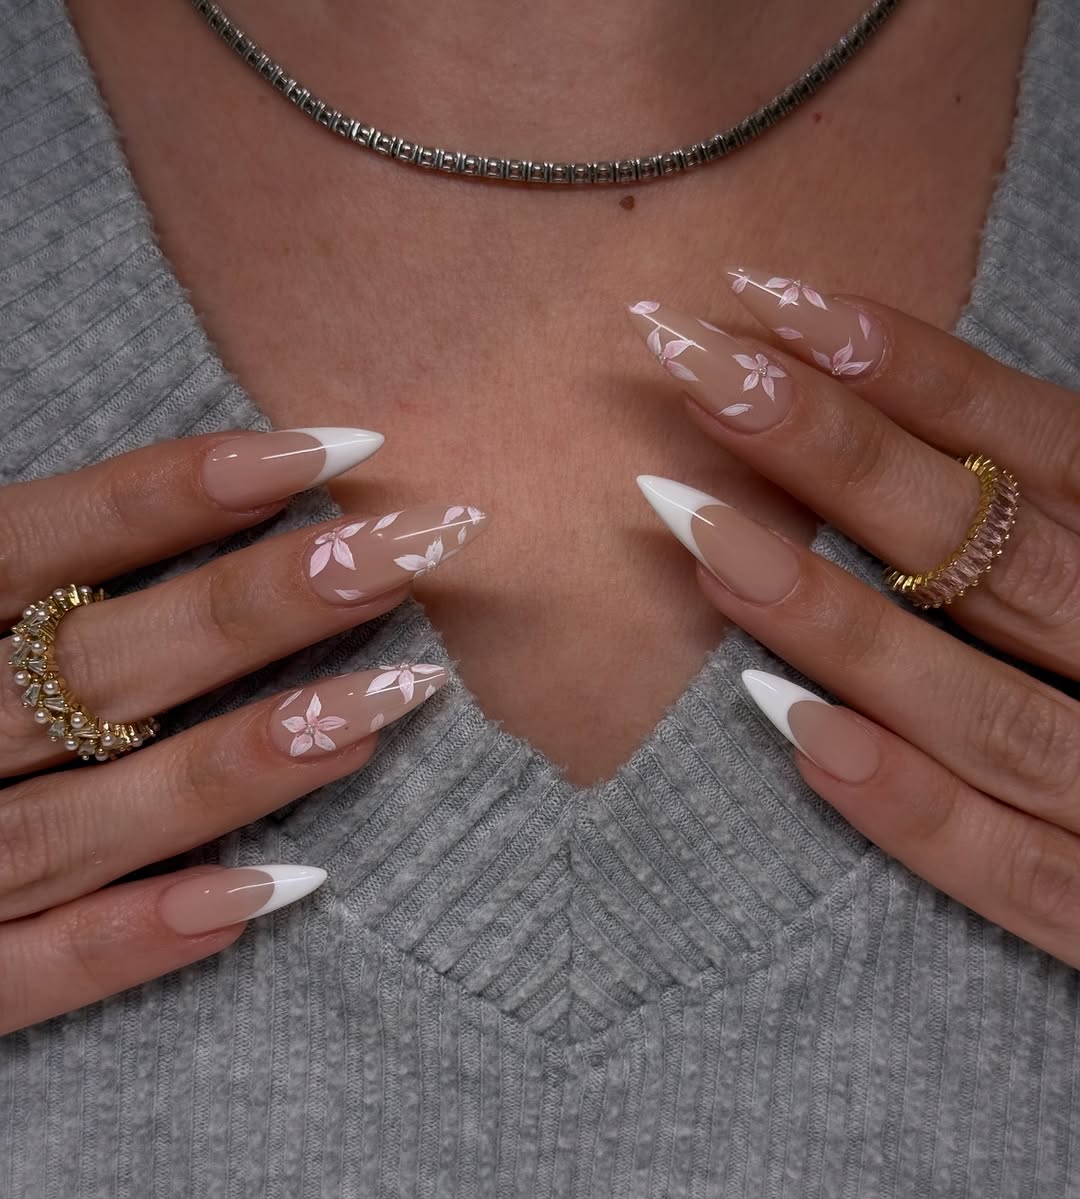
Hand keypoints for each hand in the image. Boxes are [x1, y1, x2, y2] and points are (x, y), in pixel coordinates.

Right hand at [0, 428, 487, 1032]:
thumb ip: (2, 559)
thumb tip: (185, 489)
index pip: (33, 538)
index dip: (177, 490)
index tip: (329, 445)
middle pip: (92, 664)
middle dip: (256, 607)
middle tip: (403, 552)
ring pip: (81, 819)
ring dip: (239, 766)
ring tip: (391, 701)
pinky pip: (20, 976)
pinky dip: (136, 941)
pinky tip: (278, 893)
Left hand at [627, 270, 1079, 966]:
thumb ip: (1058, 522)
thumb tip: (906, 419)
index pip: (1052, 449)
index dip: (919, 373)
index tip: (777, 303)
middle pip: (995, 554)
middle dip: (839, 456)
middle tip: (700, 368)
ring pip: (988, 711)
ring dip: (837, 622)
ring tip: (697, 530)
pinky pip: (1014, 873)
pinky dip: (912, 809)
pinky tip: (793, 730)